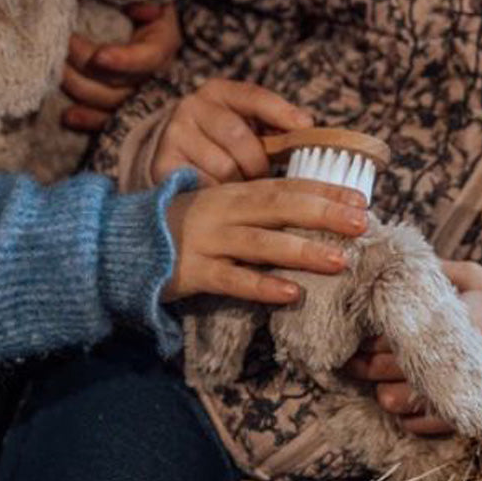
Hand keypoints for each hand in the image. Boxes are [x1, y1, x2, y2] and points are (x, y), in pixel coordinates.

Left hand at [62, 3, 181, 132]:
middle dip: (85, 68)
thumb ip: (146, 0)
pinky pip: (109, 121)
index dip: (124, 60)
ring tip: (55, 71)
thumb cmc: (145, 5)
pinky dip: (88, 121)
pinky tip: (67, 116)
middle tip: (58, 47)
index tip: (99, 56)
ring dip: (80, 90)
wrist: (155, 24)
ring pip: (112, 104)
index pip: (148, 59)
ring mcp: (143, 95)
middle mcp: (158, 76)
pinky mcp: (128, 107)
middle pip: (121, 85)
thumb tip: (140, 9)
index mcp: (165, 45)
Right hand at [151, 79, 313, 185]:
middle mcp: (192, 106)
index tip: (305, 125)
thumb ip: (273, 127)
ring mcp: (174, 134)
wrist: (171, 159)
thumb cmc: (221, 145)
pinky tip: (218, 196)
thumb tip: (306, 128)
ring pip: (223, 166)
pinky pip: (203, 185)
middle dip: (258, 161)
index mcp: (218, 92)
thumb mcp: (246, 128)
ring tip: (239, 187)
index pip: (253, 96)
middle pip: (238, 135)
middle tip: (263, 176)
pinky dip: (217, 194)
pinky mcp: (163, 163)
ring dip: (239, 183)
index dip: (281, 111)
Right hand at [163, 178, 368, 303]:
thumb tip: (310, 212)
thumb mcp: (219, 207)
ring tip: (339, 260)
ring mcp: (207, 242)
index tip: (360, 198)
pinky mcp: (193, 273)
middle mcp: (223, 211)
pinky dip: (262, 287)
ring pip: (260, 244)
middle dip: (323, 213)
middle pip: (279, 208)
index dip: (324, 190)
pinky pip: (232, 281)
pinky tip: (292, 294)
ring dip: (302, 251)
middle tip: (362, 223)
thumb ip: (256, 207)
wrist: (120, 243)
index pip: (286, 186)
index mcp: (233, 192)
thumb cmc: (181, 226)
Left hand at [343, 261, 481, 435]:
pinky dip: (402, 413)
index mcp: (452, 323)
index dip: (366, 330)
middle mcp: (450, 362)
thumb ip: (438, 269)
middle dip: (360, 360)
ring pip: (391, 400)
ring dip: (379, 388)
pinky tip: (403, 394)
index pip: (392, 330)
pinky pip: (413, 425)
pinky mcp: (458, 419)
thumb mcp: (475, 278)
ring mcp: (453, 395)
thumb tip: (395, 258)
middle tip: (350, 352)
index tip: (355, 324)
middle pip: (382, 367)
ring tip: (375, 375)